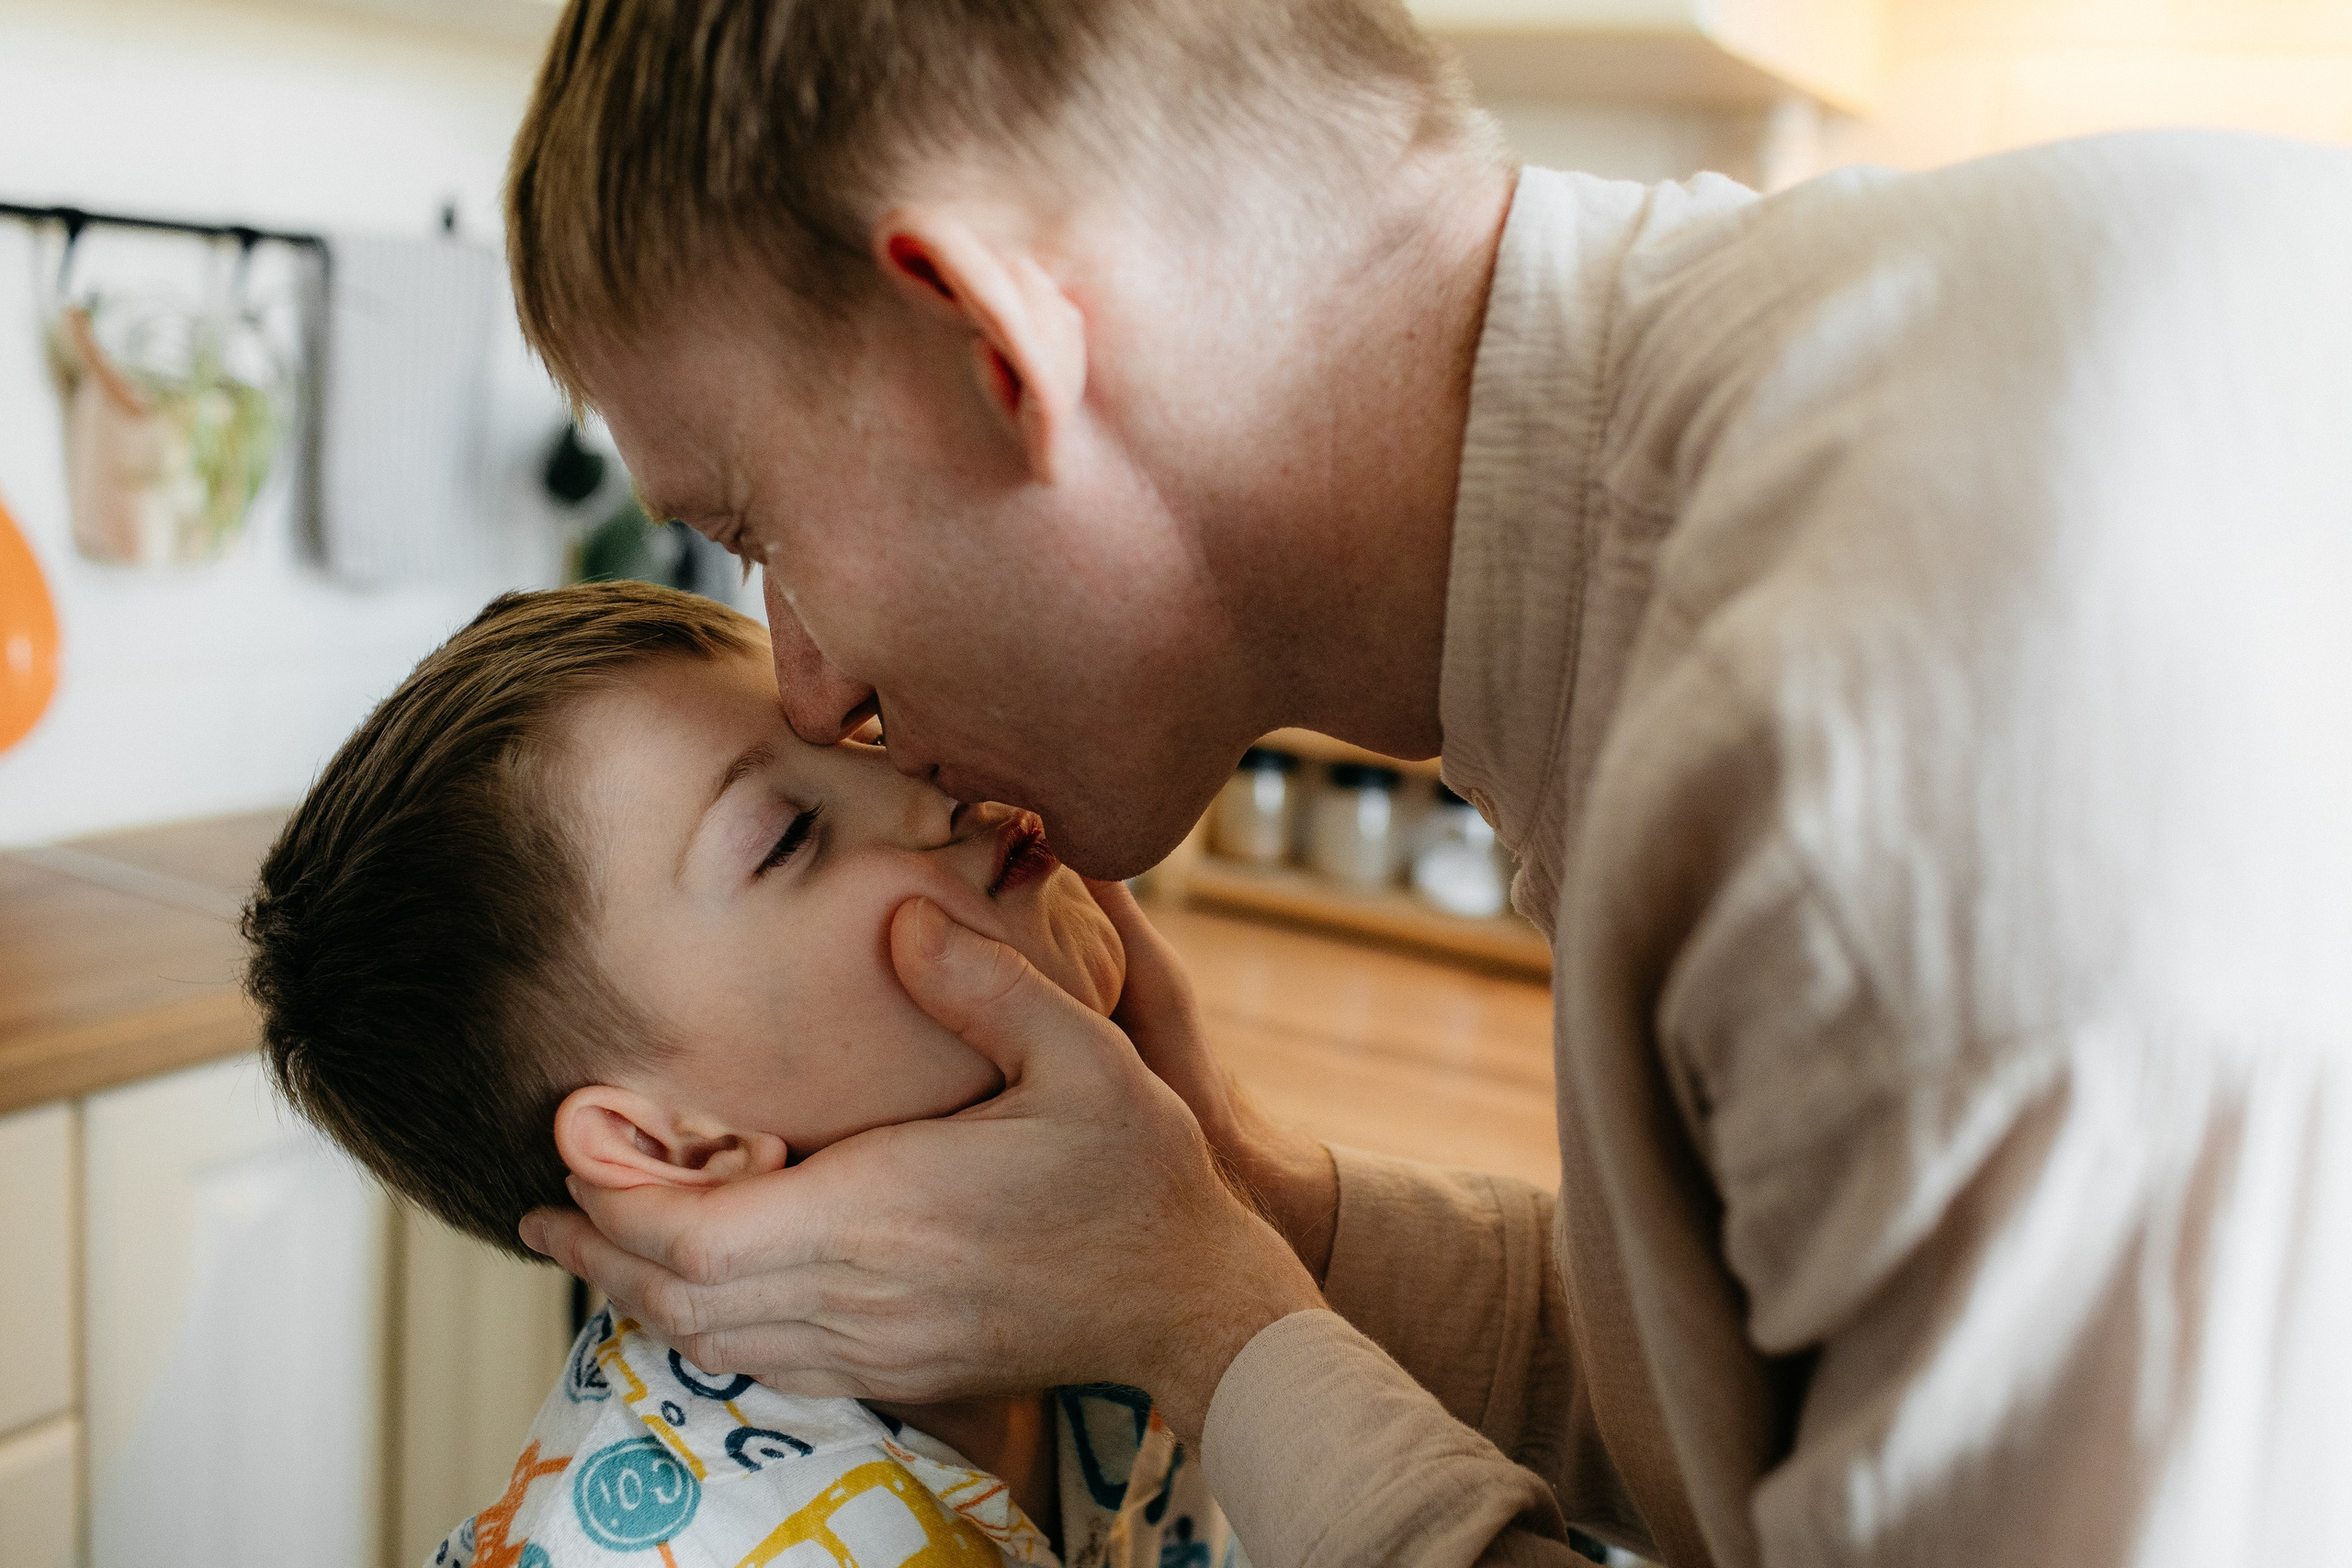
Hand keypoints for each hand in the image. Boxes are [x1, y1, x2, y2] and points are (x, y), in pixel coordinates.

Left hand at [520, 894, 1324, 1440]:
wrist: (1194, 1300)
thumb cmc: (1140, 1176)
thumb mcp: (1083, 1053)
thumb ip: (984, 982)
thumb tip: (898, 917)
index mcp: (882, 1212)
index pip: (693, 1230)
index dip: (611, 1192)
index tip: (572, 1138)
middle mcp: (859, 1292)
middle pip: (678, 1294)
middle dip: (598, 1247)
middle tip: (546, 1200)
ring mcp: (877, 1344)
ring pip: (713, 1340)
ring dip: (639, 1295)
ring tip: (594, 1243)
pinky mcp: (901, 1371)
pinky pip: (765, 1366)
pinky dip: (705, 1330)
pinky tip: (696, 1293)